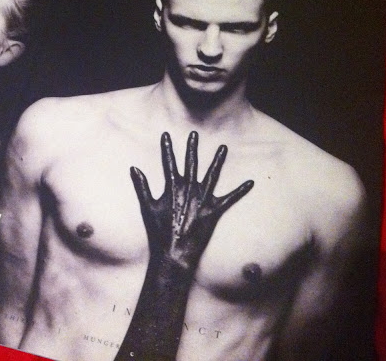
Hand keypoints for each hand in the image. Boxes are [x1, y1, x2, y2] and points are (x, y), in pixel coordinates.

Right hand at [130, 131, 252, 271]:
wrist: (174, 251)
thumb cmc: (159, 231)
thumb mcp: (147, 207)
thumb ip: (142, 186)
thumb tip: (134, 168)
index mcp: (173, 187)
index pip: (169, 162)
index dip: (167, 148)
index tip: (166, 134)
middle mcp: (190, 189)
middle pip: (192, 163)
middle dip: (192, 148)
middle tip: (194, 133)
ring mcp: (203, 199)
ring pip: (213, 175)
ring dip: (218, 161)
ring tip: (223, 147)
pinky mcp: (214, 211)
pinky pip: (230, 199)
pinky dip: (240, 191)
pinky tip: (250, 182)